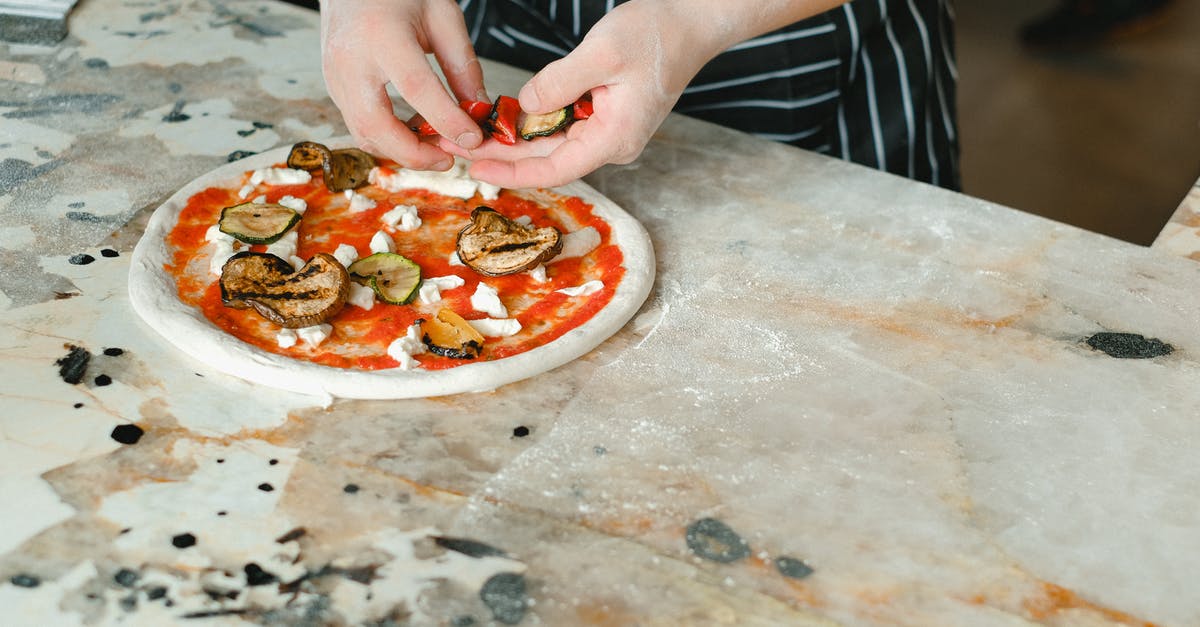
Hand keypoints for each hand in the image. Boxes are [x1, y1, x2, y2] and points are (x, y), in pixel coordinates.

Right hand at [320, 0, 487, 169]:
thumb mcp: (442, 16)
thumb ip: (462, 65)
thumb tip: (477, 111)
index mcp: (381, 35)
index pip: (417, 88)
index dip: (447, 120)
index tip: (472, 138)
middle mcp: (350, 60)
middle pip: (377, 126)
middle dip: (415, 154)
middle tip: (448, 158)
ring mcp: (334, 76)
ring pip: (364, 134)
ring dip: (401, 151)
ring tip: (435, 147)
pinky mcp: (333, 87)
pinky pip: (359, 125)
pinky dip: (388, 138)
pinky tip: (414, 132)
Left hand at [441, 0, 846, 187]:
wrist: (691, 22)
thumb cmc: (656, 34)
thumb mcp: (601, 53)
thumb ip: (558, 83)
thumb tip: (524, 107)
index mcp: (615, 137)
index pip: (556, 169)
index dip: (513, 172)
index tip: (478, 166)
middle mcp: (614, 143)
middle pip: (551, 161)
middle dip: (507, 158)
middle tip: (463, 150)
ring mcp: (612, 132)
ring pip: (556, 146)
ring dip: (519, 143)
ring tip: (478, 135)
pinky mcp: (608, 117)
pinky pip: (567, 128)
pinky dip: (537, 126)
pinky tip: (509, 120)